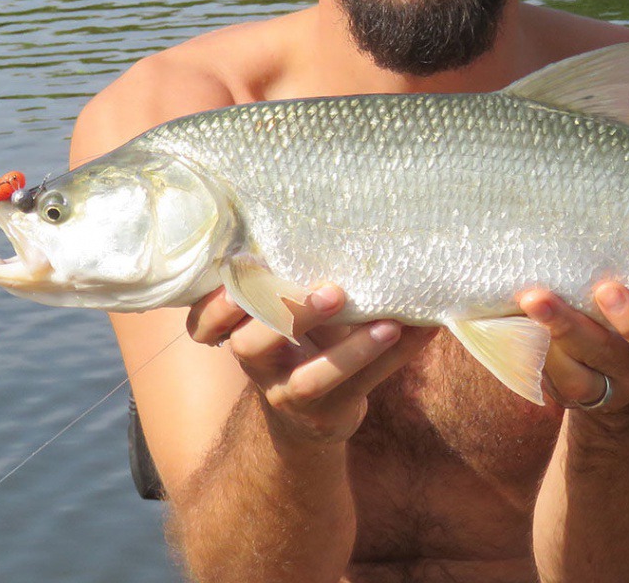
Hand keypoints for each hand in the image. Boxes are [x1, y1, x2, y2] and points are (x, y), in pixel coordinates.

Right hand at [186, 284, 436, 443]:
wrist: (313, 413)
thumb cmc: (300, 338)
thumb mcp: (287, 309)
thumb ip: (291, 276)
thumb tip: (336, 215)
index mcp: (239, 330)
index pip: (204, 323)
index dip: (215, 305)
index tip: (245, 269)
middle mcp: (257, 364)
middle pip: (252, 346)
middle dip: (288, 315)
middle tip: (333, 291)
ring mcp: (289, 394)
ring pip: (310, 379)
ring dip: (352, 350)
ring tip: (389, 324)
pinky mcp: (328, 413)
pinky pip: (362, 387)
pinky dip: (396, 357)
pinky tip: (423, 330)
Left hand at [518, 283, 628, 414]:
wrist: (625, 376)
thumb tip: (585, 236)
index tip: (607, 289)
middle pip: (605, 353)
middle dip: (568, 325)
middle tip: (537, 298)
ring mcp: (606, 392)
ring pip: (574, 377)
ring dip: (543, 341)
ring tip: (520, 310)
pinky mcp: (573, 399)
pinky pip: (551, 382)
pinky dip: (531, 352)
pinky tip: (513, 323)